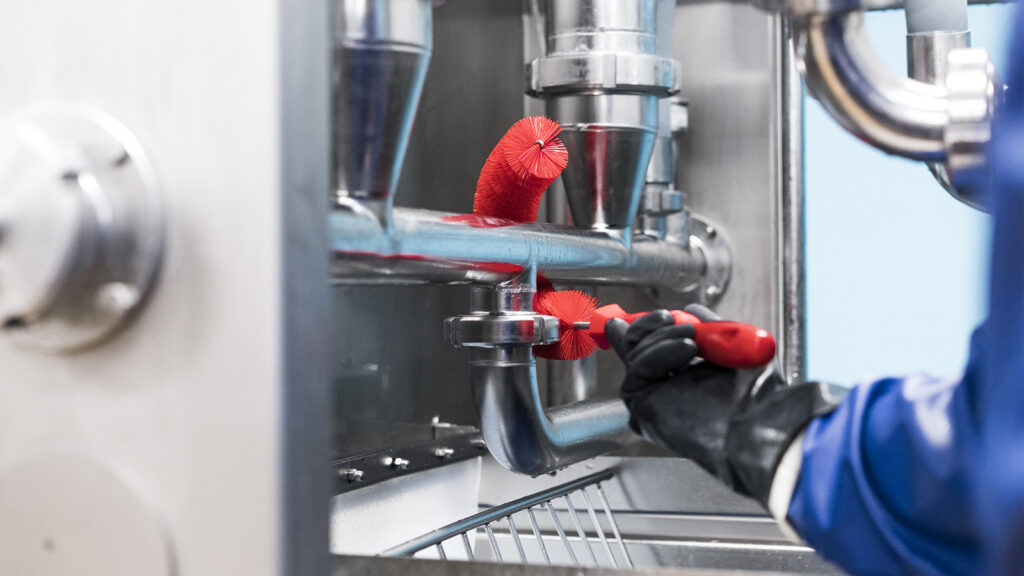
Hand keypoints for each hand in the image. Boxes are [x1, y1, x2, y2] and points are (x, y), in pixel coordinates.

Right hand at [606, 304, 835, 504]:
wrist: (757, 423)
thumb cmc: (757, 395)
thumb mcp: (734, 346)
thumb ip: (710, 328)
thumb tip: (691, 310)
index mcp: (689, 379)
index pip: (656, 348)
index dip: (650, 328)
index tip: (663, 313)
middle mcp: (667, 390)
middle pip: (633, 349)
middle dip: (645, 326)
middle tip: (666, 316)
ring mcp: (653, 399)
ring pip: (635, 353)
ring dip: (663, 335)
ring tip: (693, 337)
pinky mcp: (642, 408)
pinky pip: (638, 369)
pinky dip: (659, 352)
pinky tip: (687, 350)